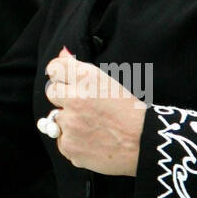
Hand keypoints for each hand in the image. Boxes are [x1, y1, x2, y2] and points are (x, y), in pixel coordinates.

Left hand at [43, 48, 147, 175]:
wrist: (145, 144)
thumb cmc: (129, 111)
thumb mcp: (107, 82)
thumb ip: (78, 67)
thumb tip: (62, 52)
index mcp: (86, 78)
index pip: (54, 68)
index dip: (60, 75)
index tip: (66, 81)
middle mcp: (74, 98)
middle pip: (51, 92)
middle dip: (64, 98)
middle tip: (84, 107)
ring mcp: (70, 123)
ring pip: (56, 118)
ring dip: (69, 122)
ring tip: (92, 126)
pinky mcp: (69, 145)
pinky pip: (62, 140)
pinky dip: (73, 142)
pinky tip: (92, 141)